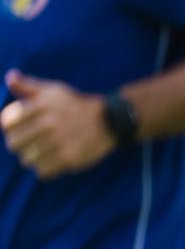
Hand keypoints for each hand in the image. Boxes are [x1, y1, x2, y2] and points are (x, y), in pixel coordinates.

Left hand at [1, 72, 117, 178]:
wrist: (109, 120)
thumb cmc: (74, 105)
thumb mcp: (53, 91)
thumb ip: (27, 85)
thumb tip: (10, 76)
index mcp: (42, 105)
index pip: (7, 123)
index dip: (9, 128)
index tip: (17, 128)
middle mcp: (50, 123)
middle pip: (14, 143)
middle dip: (17, 144)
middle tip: (25, 144)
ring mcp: (61, 142)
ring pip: (27, 159)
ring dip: (30, 158)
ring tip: (38, 153)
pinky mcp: (71, 158)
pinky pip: (43, 171)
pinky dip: (44, 169)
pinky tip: (50, 162)